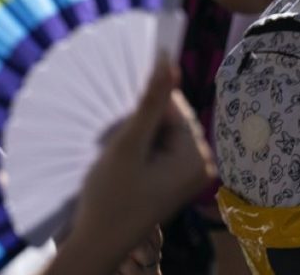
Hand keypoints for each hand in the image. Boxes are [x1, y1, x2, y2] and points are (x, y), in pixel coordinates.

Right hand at [68, 58, 214, 269]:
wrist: (99, 241)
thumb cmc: (111, 197)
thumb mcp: (128, 145)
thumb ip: (150, 101)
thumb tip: (167, 58)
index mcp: (197, 156)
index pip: (174, 107)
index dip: (142, 108)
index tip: (118, 124)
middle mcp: (200, 165)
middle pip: (168, 119)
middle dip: (138, 122)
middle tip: (116, 144)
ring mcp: (186, 174)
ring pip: (159, 132)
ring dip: (135, 135)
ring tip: (116, 155)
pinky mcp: (172, 180)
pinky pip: (157, 148)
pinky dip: (136, 148)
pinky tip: (120, 162)